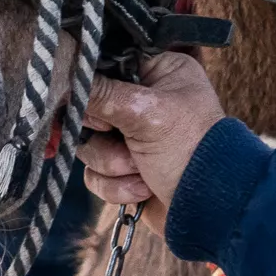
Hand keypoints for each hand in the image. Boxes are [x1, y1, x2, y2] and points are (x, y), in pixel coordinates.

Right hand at [80, 52, 227, 224]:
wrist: (210, 210)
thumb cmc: (193, 150)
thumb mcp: (147, 114)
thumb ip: (102, 93)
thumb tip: (65, 73)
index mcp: (160, 73)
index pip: (109, 65)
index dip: (93, 85)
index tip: (91, 102)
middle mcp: (145, 101)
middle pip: (90, 108)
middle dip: (104, 133)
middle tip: (119, 135)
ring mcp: (133, 137)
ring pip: (89, 145)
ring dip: (112, 163)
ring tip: (140, 167)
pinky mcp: (125, 171)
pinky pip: (95, 174)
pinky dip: (115, 186)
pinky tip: (142, 188)